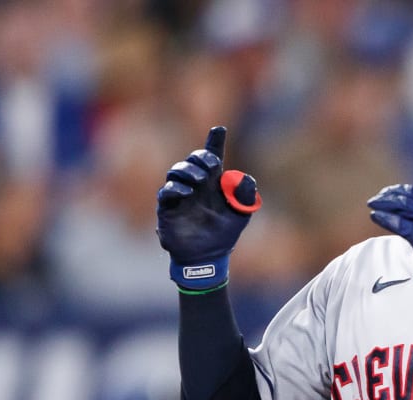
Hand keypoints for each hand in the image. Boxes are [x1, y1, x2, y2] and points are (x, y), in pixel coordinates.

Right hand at [156, 126, 261, 291]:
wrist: (208, 257)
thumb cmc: (224, 234)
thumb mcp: (242, 214)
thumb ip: (246, 196)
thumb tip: (246, 177)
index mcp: (213, 182)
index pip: (213, 156)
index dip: (215, 142)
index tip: (219, 129)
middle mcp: (195, 184)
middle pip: (193, 160)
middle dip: (201, 157)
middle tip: (212, 166)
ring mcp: (180, 194)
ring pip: (176, 171)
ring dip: (188, 170)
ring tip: (200, 180)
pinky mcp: (167, 208)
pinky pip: (166, 192)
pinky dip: (175, 188)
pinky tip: (187, 191)